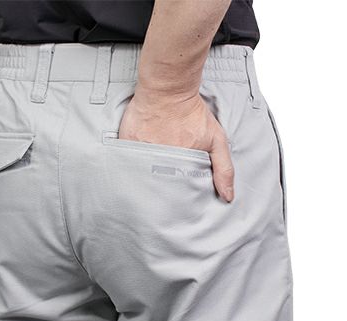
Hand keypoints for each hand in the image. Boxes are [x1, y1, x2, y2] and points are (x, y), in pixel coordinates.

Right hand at [119, 87, 233, 201]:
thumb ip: (224, 169)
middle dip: (159, 186)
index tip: (176, 193)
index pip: (174, 190)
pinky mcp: (126, 144)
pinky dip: (130, 162)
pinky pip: (125, 161)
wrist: (167, 89)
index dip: (176, 192)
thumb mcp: (216, 140)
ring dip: (143, 174)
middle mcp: (158, 162)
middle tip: (162, 178)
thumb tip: (228, 197)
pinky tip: (134, 159)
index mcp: (178, 166)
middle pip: (156, 184)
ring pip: (140, 174)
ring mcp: (140, 153)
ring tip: (149, 167)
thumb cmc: (192, 112)